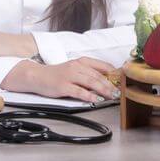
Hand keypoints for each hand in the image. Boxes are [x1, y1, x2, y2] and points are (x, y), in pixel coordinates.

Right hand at [0, 57, 117, 102]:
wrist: (37, 76)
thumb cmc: (57, 74)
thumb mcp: (74, 68)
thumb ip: (88, 72)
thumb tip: (106, 81)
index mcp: (80, 61)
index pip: (101, 66)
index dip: (114, 73)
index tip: (122, 81)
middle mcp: (76, 66)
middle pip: (98, 76)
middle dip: (111, 85)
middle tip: (119, 92)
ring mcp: (69, 76)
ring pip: (91, 82)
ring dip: (104, 90)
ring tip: (112, 96)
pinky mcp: (63, 86)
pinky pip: (79, 91)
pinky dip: (89, 95)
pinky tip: (96, 99)